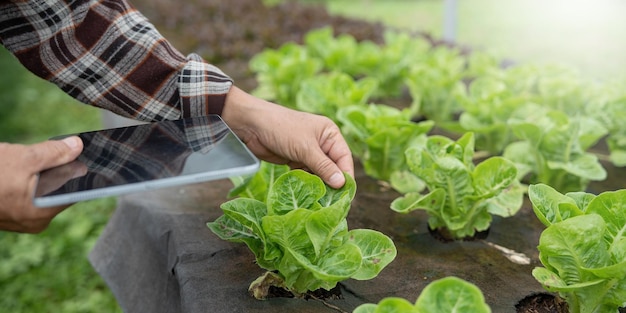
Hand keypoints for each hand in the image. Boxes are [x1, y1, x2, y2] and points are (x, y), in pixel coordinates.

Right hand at [0, 136, 83, 232]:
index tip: (79, 156)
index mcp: (42, 213)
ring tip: (20, 164)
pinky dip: (24, 181)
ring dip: (37, 174)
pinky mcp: (7, 215)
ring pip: (40, 191)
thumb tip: (78, 146)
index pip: (74, 192)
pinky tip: (10, 172)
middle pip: (57, 190)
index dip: (77, 171)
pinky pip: (25, 195)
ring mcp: (19, 220)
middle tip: (43, 154)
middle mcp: (34, 222)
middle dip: (53, 170)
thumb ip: (55, 153)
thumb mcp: (24, 158)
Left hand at [222, 86, 353, 188]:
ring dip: (320, 185)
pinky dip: (307, 183)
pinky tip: (308, 195)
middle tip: (334, 202)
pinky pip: (307, 174)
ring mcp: (308, 152)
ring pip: (319, 173)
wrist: (252, 126)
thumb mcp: (305, 148)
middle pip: (333, 167)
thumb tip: (341, 183)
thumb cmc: (282, 129)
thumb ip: (324, 166)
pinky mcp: (296, 160)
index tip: (346, 194)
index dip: (346, 175)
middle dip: (333, 182)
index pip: (344, 158)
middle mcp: (321, 143)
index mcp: (329, 134)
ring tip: (321, 201)